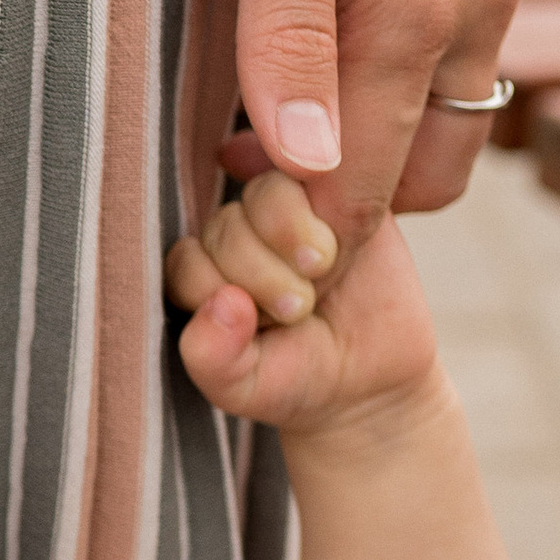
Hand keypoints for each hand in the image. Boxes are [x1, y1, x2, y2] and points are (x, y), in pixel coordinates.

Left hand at [168, 177, 438, 433]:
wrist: (373, 374)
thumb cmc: (296, 377)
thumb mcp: (246, 387)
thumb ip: (212, 359)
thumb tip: (222, 303)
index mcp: (201, 275)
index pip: (186, 261)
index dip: (221, 293)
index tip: (262, 329)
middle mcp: (236, 235)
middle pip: (224, 226)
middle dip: (261, 275)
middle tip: (299, 309)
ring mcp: (285, 209)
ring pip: (265, 192)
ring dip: (291, 236)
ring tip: (321, 272)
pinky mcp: (336, 191)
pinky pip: (320, 172)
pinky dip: (328, 211)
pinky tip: (346, 245)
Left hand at [215, 0, 520, 247]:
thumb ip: (286, 33)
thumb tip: (301, 168)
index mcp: (415, 18)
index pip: (361, 197)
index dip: (289, 243)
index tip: (209, 242)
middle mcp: (469, 8)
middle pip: (411, 178)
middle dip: (332, 206)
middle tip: (223, 180)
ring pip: (434, 113)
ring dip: (360, 139)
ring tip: (251, 113)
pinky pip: (445, 46)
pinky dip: (384, 76)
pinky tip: (306, 30)